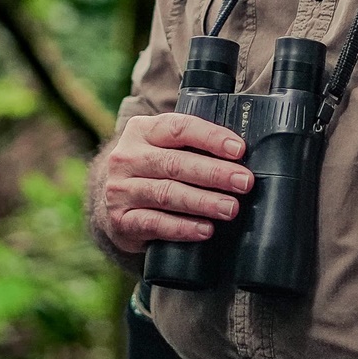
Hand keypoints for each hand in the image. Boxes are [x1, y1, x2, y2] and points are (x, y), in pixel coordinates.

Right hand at [94, 113, 254, 253]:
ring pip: (167, 194)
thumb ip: (194, 145)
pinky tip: (205, 229)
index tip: (239, 150)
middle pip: (175, 163)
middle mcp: (126, 157)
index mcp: (142, 130)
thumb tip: (242, 155)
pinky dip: (183, 227)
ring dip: (203, 202)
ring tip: (231, 208)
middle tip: (244, 182)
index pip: (179, 128)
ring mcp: (120, 190)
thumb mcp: (165, 147)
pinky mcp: (120, 220)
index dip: (211, 138)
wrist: (112, 200)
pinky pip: (155, 224)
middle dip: (214, 173)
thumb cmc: (154, 169)